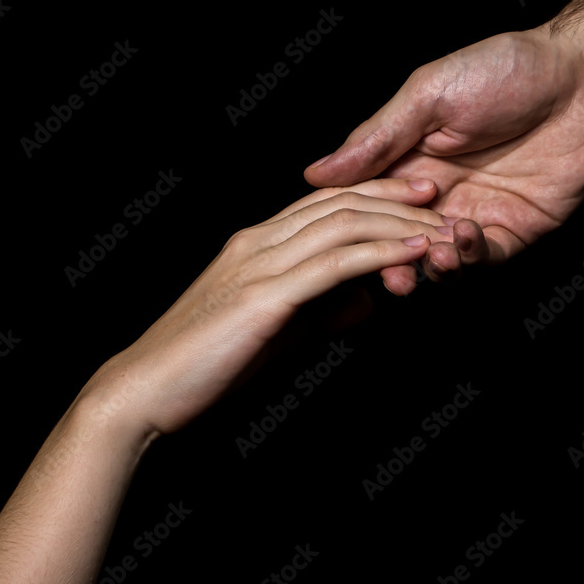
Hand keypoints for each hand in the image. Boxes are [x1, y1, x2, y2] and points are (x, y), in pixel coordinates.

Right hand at [81, 178, 451, 437]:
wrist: (143, 392)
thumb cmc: (201, 367)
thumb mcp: (274, 333)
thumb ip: (319, 314)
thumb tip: (365, 303)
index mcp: (255, 245)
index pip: (324, 203)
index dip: (373, 192)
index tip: (414, 194)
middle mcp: (257, 243)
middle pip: (339, 202)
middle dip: (393, 195)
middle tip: (438, 194)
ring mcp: (258, 266)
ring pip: (341, 224)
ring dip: (397, 221)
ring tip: (439, 224)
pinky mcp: (262, 297)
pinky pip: (332, 265)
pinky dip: (378, 253)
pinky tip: (412, 252)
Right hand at [303, 27, 583, 291]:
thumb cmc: (505, 70)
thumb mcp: (427, 95)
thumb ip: (376, 139)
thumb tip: (317, 172)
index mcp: (407, 158)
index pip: (368, 203)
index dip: (354, 225)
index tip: (339, 240)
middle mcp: (436, 192)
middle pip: (399, 240)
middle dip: (389, 260)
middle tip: (386, 270)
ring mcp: (474, 213)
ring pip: (437, 259)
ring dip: (428, 265)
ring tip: (431, 253)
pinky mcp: (512, 231)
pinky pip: (481, 259)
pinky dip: (468, 259)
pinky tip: (462, 237)